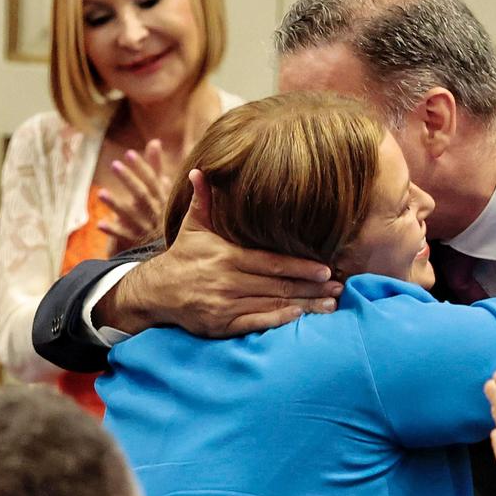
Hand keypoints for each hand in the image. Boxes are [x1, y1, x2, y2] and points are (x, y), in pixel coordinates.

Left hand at [96, 140, 174, 248]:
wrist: (162, 250)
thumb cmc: (159, 214)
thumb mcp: (159, 191)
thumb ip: (155, 167)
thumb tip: (155, 141)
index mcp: (161, 200)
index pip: (153, 182)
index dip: (142, 168)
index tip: (129, 154)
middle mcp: (154, 214)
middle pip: (142, 196)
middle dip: (129, 180)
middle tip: (114, 164)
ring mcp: (143, 228)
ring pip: (130, 216)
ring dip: (116, 204)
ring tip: (101, 193)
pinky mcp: (134, 242)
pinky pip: (123, 237)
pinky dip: (112, 230)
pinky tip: (100, 224)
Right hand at [109, 170, 342, 336]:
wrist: (156, 291)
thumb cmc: (183, 256)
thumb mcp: (192, 226)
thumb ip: (203, 200)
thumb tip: (200, 170)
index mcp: (227, 257)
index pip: (272, 262)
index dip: (301, 266)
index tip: (326, 269)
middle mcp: (228, 281)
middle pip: (278, 285)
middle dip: (311, 287)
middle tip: (339, 288)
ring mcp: (225, 305)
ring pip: (272, 306)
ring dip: (304, 306)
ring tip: (330, 306)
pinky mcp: (222, 325)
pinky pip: (256, 323)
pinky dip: (278, 321)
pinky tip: (299, 317)